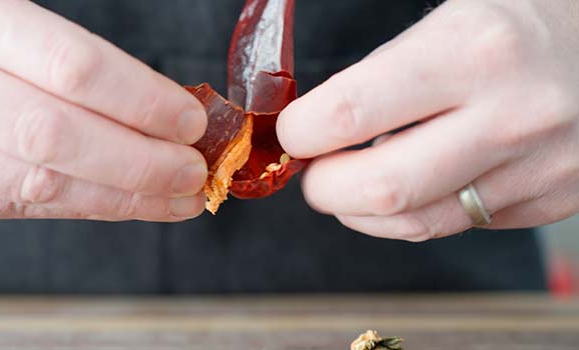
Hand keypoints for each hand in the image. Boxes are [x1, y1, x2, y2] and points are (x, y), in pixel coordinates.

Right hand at [0, 0, 207, 220]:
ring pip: (32, 184)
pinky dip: (81, 207)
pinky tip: (124, 203)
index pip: (70, 67)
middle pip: (52, 137)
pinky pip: (9, 205)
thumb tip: (165, 102)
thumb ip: (66, 51)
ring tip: (177, 198)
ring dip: (119, 198)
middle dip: (139, 164)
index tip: (191, 121)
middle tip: (193, 173)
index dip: (141, 101)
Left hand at [278, 0, 578, 240]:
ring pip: (415, 222)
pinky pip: (455, 224)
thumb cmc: (518, 23)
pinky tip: (410, 186)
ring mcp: (535, 167)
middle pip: (381, 188)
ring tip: (351, 185)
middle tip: (314, 174)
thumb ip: (382, 76)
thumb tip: (319, 129)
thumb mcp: (451, 17)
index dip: (302, 132)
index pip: (349, 114)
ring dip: (361, 212)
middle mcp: (508, 115)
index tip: (295, 132)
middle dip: (324, 189)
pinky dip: (413, 213)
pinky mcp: (549, 199)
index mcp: (470, 50)